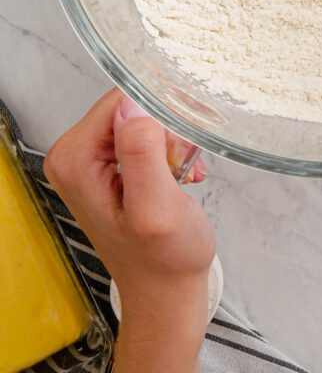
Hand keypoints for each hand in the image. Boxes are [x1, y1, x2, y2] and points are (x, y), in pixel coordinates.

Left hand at [45, 89, 215, 372]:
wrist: (166, 290)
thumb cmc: (163, 260)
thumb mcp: (156, 208)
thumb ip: (141, 152)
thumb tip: (133, 106)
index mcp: (74, 159)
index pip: (122, 99)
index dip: (157, 120)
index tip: (170, 155)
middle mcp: (74, 155)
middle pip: (133, 105)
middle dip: (167, 132)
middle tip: (176, 170)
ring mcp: (91, 159)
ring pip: (146, 117)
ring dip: (173, 144)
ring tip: (178, 177)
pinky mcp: (111, 164)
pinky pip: (149, 132)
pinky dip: (172, 152)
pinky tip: (178, 178)